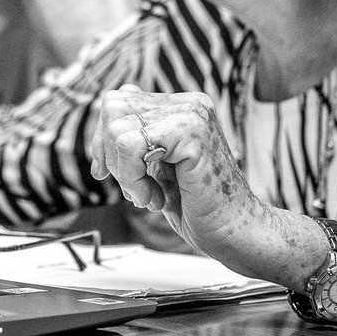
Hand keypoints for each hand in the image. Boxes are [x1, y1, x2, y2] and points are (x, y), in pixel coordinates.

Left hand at [90, 85, 261, 256]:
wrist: (234, 233)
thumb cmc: (197, 207)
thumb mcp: (155, 166)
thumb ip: (136, 138)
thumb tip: (105, 114)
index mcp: (180, 106)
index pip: (118, 101)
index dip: (102, 140)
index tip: (106, 173)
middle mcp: (187, 103)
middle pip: (113, 108)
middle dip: (111, 155)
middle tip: (136, 189)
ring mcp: (191, 113)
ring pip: (118, 129)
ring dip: (125, 174)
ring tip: (150, 196)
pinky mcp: (191, 133)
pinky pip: (130, 146)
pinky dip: (133, 179)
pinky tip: (155, 199)